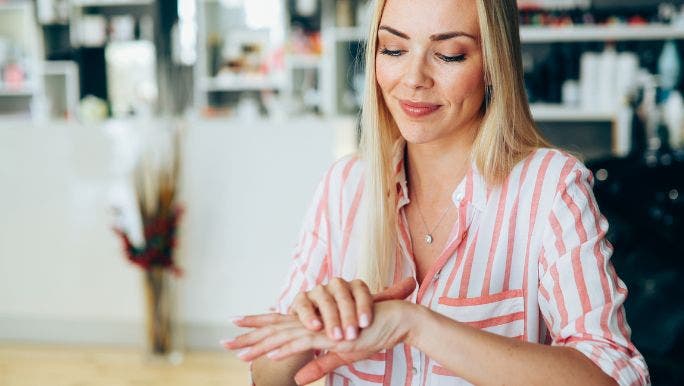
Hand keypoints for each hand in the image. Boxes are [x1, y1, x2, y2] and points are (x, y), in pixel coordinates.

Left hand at [223, 278, 415, 360]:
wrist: (392, 321)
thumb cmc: (369, 334)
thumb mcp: (339, 356)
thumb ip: (317, 366)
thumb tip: (298, 380)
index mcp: (312, 326)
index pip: (278, 326)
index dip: (256, 329)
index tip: (235, 332)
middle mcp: (312, 323)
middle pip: (274, 328)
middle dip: (248, 336)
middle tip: (224, 341)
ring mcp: (320, 327)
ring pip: (283, 335)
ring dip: (259, 344)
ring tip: (238, 351)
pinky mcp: (330, 334)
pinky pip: (303, 340)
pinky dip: (285, 348)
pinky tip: (270, 354)